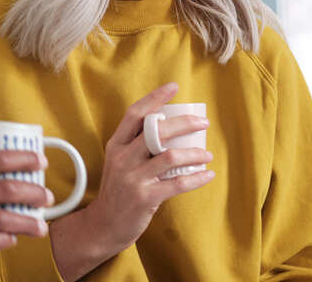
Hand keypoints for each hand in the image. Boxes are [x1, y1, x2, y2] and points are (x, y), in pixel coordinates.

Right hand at [50, 83, 212, 279]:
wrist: (104, 225)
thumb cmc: (118, 189)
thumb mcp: (119, 162)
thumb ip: (138, 145)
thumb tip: (171, 127)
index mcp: (116, 145)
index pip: (135, 114)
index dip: (154, 98)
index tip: (174, 87)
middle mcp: (122, 158)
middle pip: (156, 130)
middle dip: (184, 123)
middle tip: (202, 123)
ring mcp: (133, 179)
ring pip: (171, 156)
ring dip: (194, 153)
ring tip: (207, 154)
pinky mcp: (145, 198)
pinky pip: (178, 184)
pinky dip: (196, 177)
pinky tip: (207, 174)